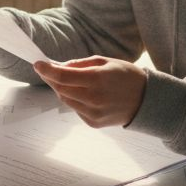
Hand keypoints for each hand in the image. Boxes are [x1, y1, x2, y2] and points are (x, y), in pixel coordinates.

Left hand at [33, 56, 147, 127]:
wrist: (147, 101)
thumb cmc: (128, 77)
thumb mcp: (106, 62)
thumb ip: (81, 64)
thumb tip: (60, 66)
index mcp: (97, 80)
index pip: (63, 76)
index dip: (47, 70)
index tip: (38, 64)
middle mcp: (93, 99)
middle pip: (60, 89)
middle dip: (52, 78)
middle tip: (48, 70)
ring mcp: (93, 113)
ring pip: (65, 100)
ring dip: (62, 89)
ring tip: (69, 80)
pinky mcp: (93, 123)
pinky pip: (75, 109)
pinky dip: (74, 99)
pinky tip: (84, 94)